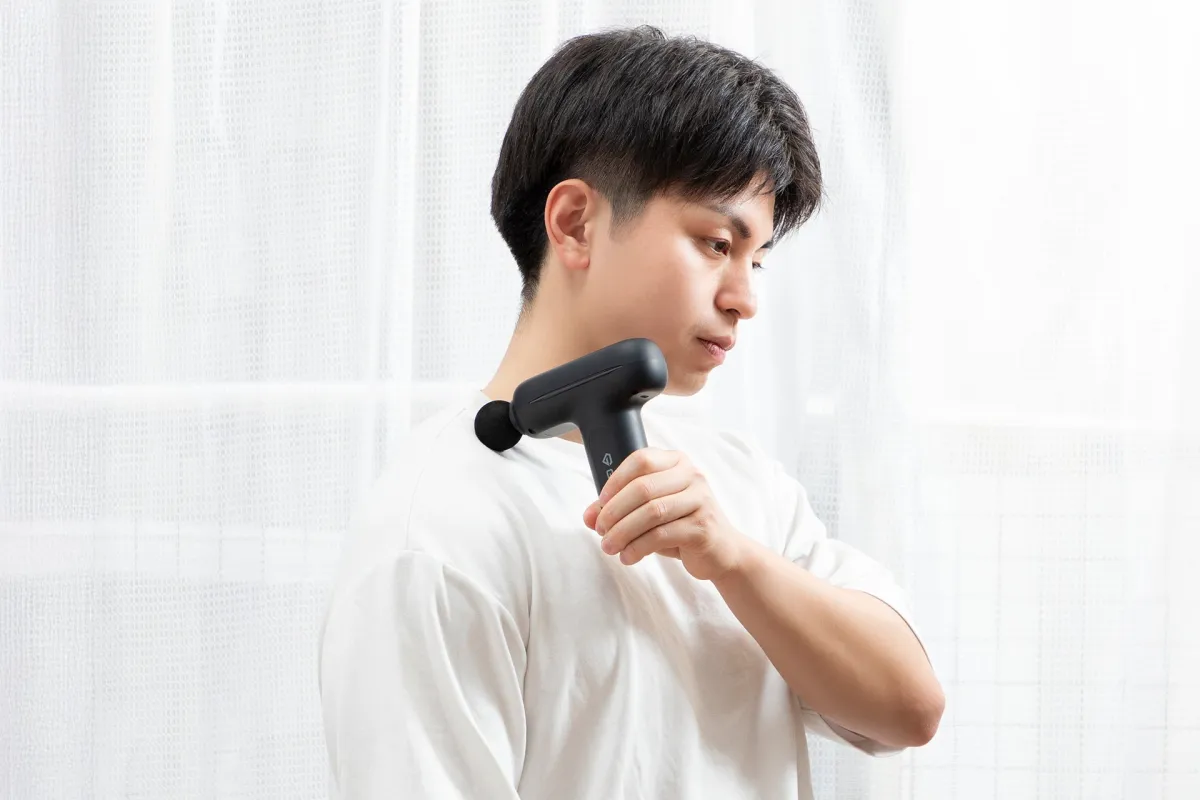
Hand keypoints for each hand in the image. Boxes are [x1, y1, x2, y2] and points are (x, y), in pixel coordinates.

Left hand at [582, 448, 748, 581]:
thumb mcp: (650, 513)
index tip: (599, 505)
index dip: (615, 481)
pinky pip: (661, 535)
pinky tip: (628, 557)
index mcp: (677, 462)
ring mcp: (700, 500)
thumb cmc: (682, 525)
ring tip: (609, 547)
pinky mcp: (702, 527)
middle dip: (614, 512)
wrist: (722, 551)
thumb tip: (588, 517)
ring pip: (650, 513)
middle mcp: (692, 475)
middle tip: (600, 530)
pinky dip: (638, 548)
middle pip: (642, 488)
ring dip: (623, 532)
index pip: (640, 460)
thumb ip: (619, 509)